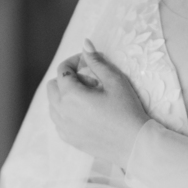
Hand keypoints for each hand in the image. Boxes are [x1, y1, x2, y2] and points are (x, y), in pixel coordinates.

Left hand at [46, 40, 149, 167]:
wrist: (135, 144)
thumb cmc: (127, 110)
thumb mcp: (115, 81)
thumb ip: (97, 61)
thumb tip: (85, 43)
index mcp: (71, 95)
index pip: (62, 70)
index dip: (73, 62)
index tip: (86, 62)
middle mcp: (61, 112)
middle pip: (52, 87)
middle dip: (66, 78)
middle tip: (87, 79)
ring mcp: (63, 127)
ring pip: (52, 104)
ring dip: (63, 95)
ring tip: (85, 96)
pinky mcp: (69, 139)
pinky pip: (58, 121)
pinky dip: (64, 112)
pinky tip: (83, 112)